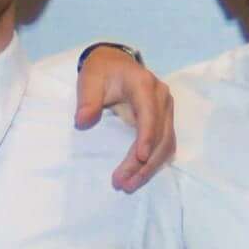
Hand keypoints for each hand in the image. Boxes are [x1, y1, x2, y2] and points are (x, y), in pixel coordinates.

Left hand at [75, 46, 175, 190]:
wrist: (114, 63)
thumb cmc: (101, 72)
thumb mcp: (89, 80)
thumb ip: (87, 100)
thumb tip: (83, 121)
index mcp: (144, 84)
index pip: (150, 112)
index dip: (147, 136)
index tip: (140, 158)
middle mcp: (161, 96)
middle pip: (161, 134)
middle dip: (144, 162)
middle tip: (124, 183)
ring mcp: (166, 109)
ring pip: (166, 143)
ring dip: (150, 167)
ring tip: (129, 185)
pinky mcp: (165, 120)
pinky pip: (165, 145)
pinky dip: (154, 163)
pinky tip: (139, 176)